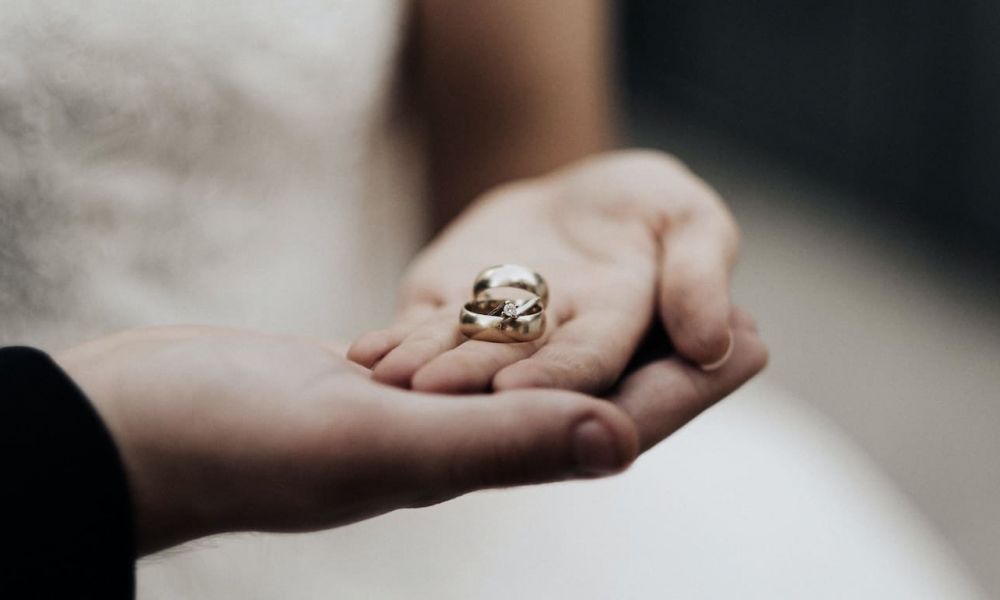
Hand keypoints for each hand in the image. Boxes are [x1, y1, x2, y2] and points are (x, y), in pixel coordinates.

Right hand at [55, 319, 764, 554]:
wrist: (140, 429)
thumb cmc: (239, 446)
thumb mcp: (376, 441)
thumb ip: (497, 443)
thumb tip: (618, 442)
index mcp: (469, 461)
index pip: (605, 424)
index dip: (687, 389)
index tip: (755, 342)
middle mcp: (457, 443)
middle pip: (586, 398)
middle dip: (661, 362)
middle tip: (729, 317)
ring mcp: (417, 415)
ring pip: (536, 376)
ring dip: (598, 341)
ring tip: (651, 302)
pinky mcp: (378, 384)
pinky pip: (474, 357)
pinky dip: (521, 330)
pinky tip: (539, 311)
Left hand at [349, 150, 743, 393]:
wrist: (577, 195)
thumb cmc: (647, 208)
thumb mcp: (690, 221)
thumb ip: (700, 273)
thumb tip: (716, 343)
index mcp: (616, 333)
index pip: (590, 363)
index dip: (558, 376)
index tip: (519, 389)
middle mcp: (551, 349)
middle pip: (513, 371)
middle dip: (474, 384)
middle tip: (431, 393)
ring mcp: (494, 338)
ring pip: (458, 358)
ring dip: (424, 370)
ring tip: (387, 376)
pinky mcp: (449, 317)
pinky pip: (422, 335)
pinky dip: (396, 346)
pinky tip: (365, 353)